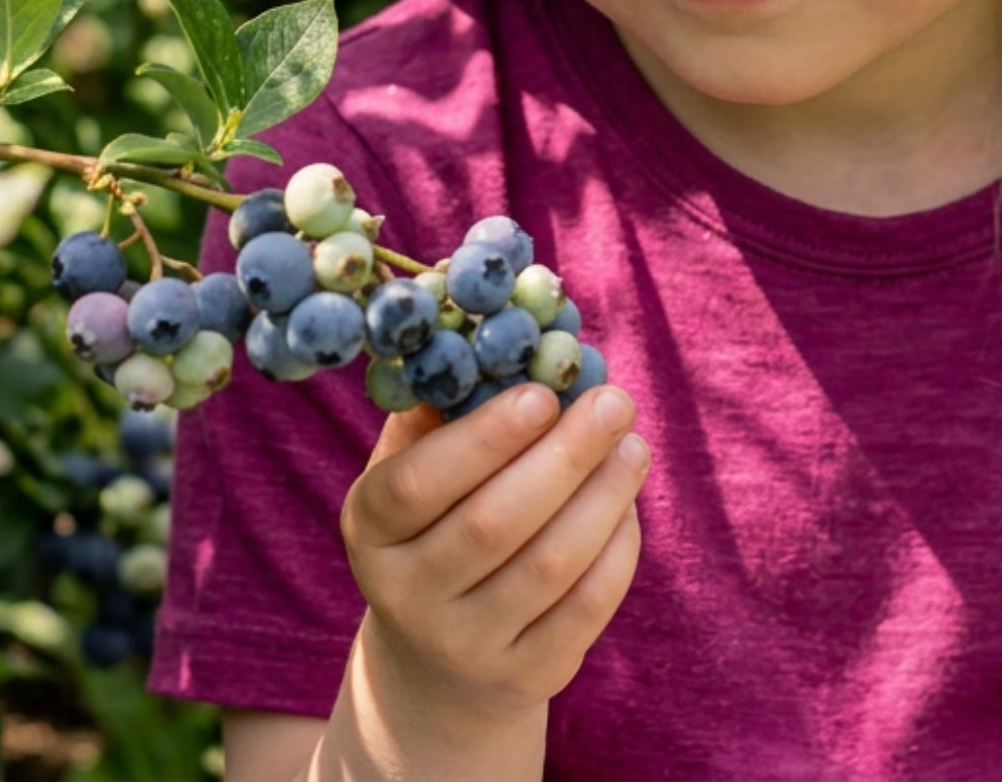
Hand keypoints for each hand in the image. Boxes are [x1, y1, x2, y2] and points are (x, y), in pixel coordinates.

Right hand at [340, 379, 649, 718]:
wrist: (440, 655)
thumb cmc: (438, 519)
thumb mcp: (417, 464)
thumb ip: (447, 402)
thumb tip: (498, 325)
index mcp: (369, 527)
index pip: (418, 483)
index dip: (484, 437)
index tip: (543, 393)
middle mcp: (405, 595)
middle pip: (492, 525)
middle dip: (564, 456)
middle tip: (614, 401)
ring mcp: (464, 646)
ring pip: (546, 568)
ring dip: (602, 496)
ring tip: (633, 444)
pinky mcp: (523, 677)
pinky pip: (582, 611)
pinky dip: (616, 551)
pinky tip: (629, 504)